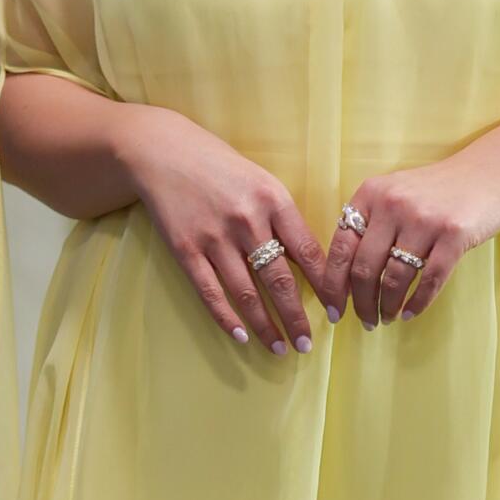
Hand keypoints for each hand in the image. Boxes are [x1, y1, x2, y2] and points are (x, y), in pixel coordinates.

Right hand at [119, 108, 329, 355]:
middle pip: (279, 280)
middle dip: (296, 318)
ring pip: (246, 293)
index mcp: (274, 201)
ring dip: (265, 325)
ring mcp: (214, 237)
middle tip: (306, 345)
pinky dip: (226, 318)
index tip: (336, 312)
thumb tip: (308, 264)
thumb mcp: (262, 183)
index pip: (308, 253)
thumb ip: (284, 220)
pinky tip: (240, 336)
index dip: (325, 287)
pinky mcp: (186, 249)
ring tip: (279, 348)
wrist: (163, 152)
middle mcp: (247, 220)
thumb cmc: (221, 168)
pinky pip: (210, 292)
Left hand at [322, 144, 499, 328]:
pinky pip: (430, 279)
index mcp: (370, 194)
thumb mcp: (393, 194)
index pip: (341, 248)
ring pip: (394, 278)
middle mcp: (392, 204)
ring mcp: (424, 219)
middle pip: (364, 268)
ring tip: (387, 317)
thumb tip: (343, 278)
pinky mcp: (454, 233)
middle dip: (361, 303)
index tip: (333, 310)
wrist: (487, 173)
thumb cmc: (435, 192)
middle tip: (365, 320)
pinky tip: (411, 312)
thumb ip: (369, 225)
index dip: (333, 285)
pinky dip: (418, 302)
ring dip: (388, 306)